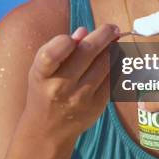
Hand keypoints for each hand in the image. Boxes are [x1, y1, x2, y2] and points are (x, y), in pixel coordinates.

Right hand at [23, 23, 119, 141]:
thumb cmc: (44, 89)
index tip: (80, 34)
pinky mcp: (97, 105)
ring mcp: (80, 98)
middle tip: (112, 27)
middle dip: (104, 35)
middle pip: (87, 53)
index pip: (51, 54)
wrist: (47, 130)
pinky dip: (117, 64)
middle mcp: (60, 87)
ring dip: (114, 48)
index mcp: (41, 74)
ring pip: (105, 64)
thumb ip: (59, 48)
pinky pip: (112, 78)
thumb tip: (84, 32)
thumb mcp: (42, 69)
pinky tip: (117, 57)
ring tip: (116, 40)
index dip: (66, 41)